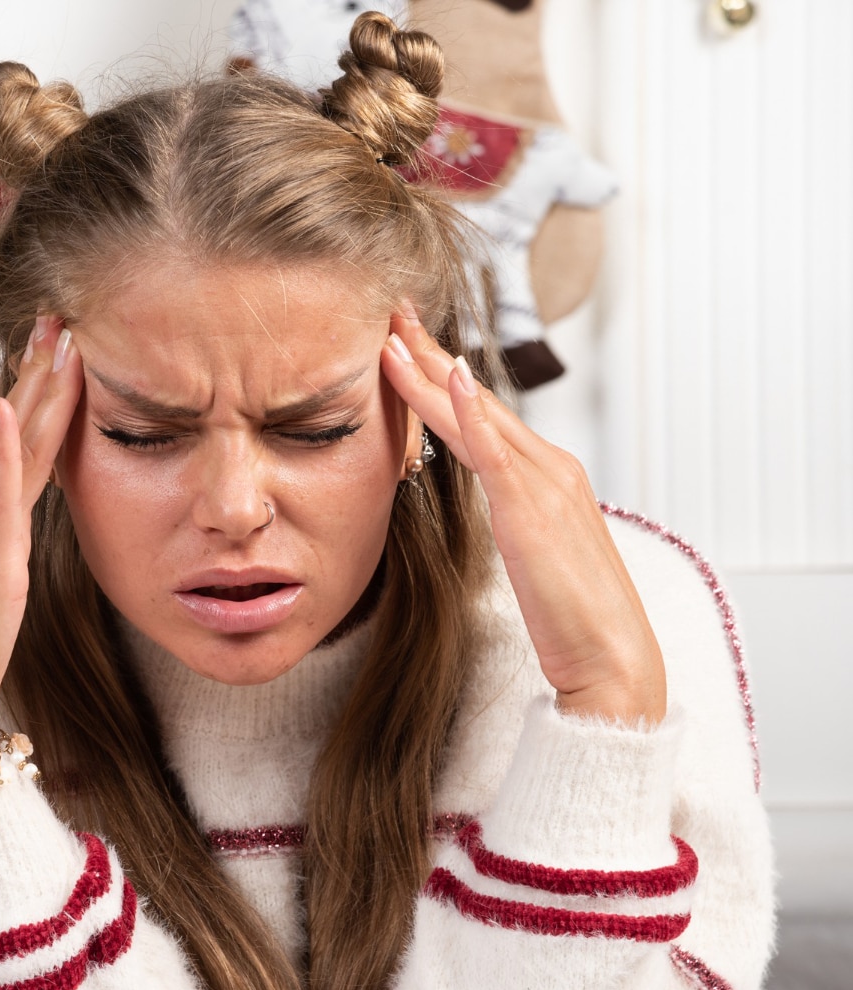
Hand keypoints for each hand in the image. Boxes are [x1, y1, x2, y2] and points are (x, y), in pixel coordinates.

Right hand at [0, 317, 82, 749]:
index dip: (24, 400)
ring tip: (51, 342)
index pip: (1, 451)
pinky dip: (1, 453)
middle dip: (34, 376)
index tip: (46, 354)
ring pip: (11, 454)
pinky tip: (7, 410)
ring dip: (32, 395)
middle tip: (56, 319)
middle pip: (10, 436)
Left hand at [381, 309, 665, 723]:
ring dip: (431, 371)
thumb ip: (512, 518)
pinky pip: (493, 450)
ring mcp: (543, 483)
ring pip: (475, 414)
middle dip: (430, 355)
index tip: (404, 345)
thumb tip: (485, 505)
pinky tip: (446, 376)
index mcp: (546, 477)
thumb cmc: (573, 618)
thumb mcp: (533, 554)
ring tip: (393, 335)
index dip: (441, 377)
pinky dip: (467, 411)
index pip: (483, 415)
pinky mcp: (532, 509)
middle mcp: (548, 468)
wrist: (613, 659)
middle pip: (476, 400)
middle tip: (391, 314)